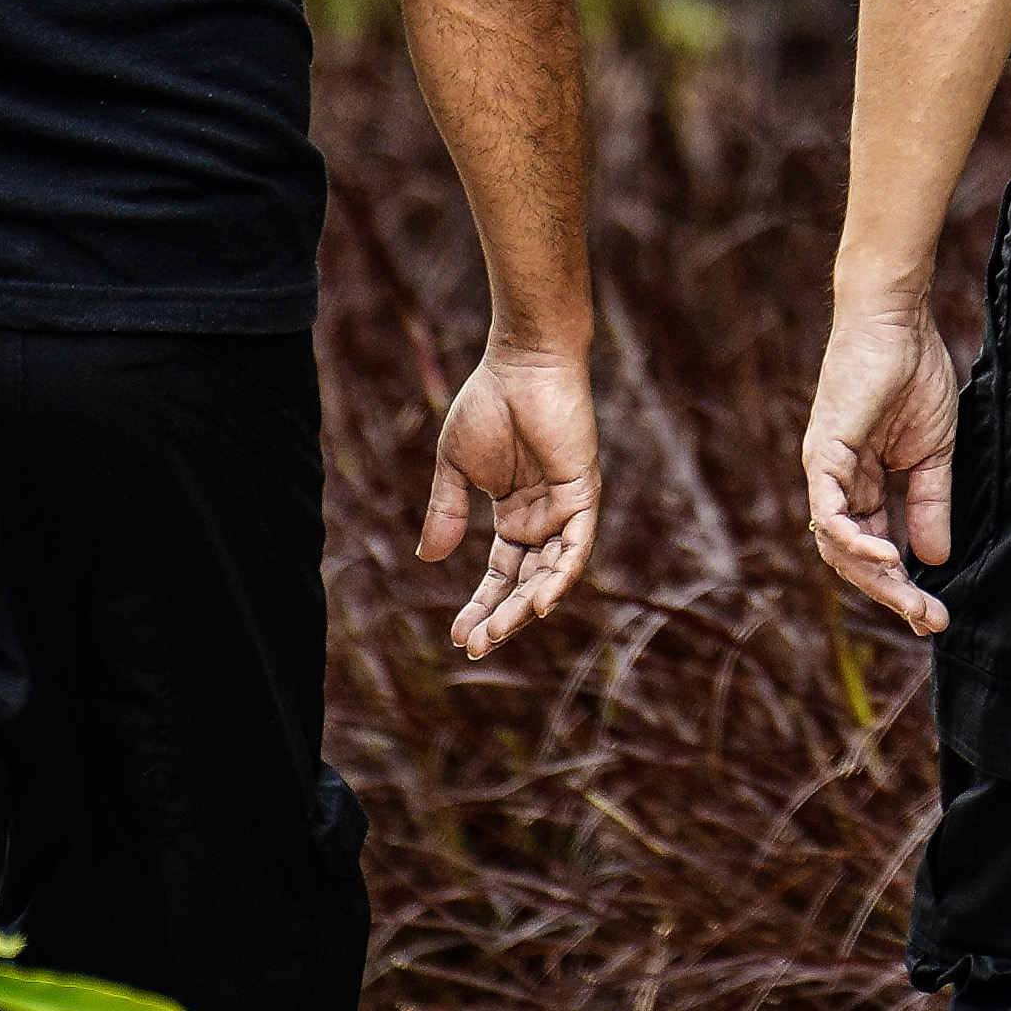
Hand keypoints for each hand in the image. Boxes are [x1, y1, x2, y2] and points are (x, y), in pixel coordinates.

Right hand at [418, 338, 600, 661]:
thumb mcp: (455, 468)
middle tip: (475, 646)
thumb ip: (445, 512)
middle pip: (526, 582)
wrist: (520, 364)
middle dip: (502, 617)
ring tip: (498, 634)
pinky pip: (577, 545)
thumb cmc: (489, 405)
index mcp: (515, 515)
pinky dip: (561, 575)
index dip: (482, 605)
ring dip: (526, 606)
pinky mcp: (583, 493)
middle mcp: (543, 519)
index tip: (459, 636)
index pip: (502, 573)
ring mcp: (565, 508)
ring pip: (551, 573)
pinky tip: (541, 604)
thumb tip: (428, 559)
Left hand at [803, 299, 961, 638]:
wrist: (899, 323)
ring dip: (876, 577)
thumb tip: (935, 557)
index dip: (903, 584)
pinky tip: (885, 556)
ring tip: (913, 600)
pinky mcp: (823, 454)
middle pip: (854, 558)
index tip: (935, 614)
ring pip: (838, 544)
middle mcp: (836, 484)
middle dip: (894, 592)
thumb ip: (930, 504)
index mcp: (861, 485)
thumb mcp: (933, 454)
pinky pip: (829, 510)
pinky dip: (852, 538)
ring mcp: (826, 471)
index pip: (875, 548)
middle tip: (930, 620)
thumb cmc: (914, 375)